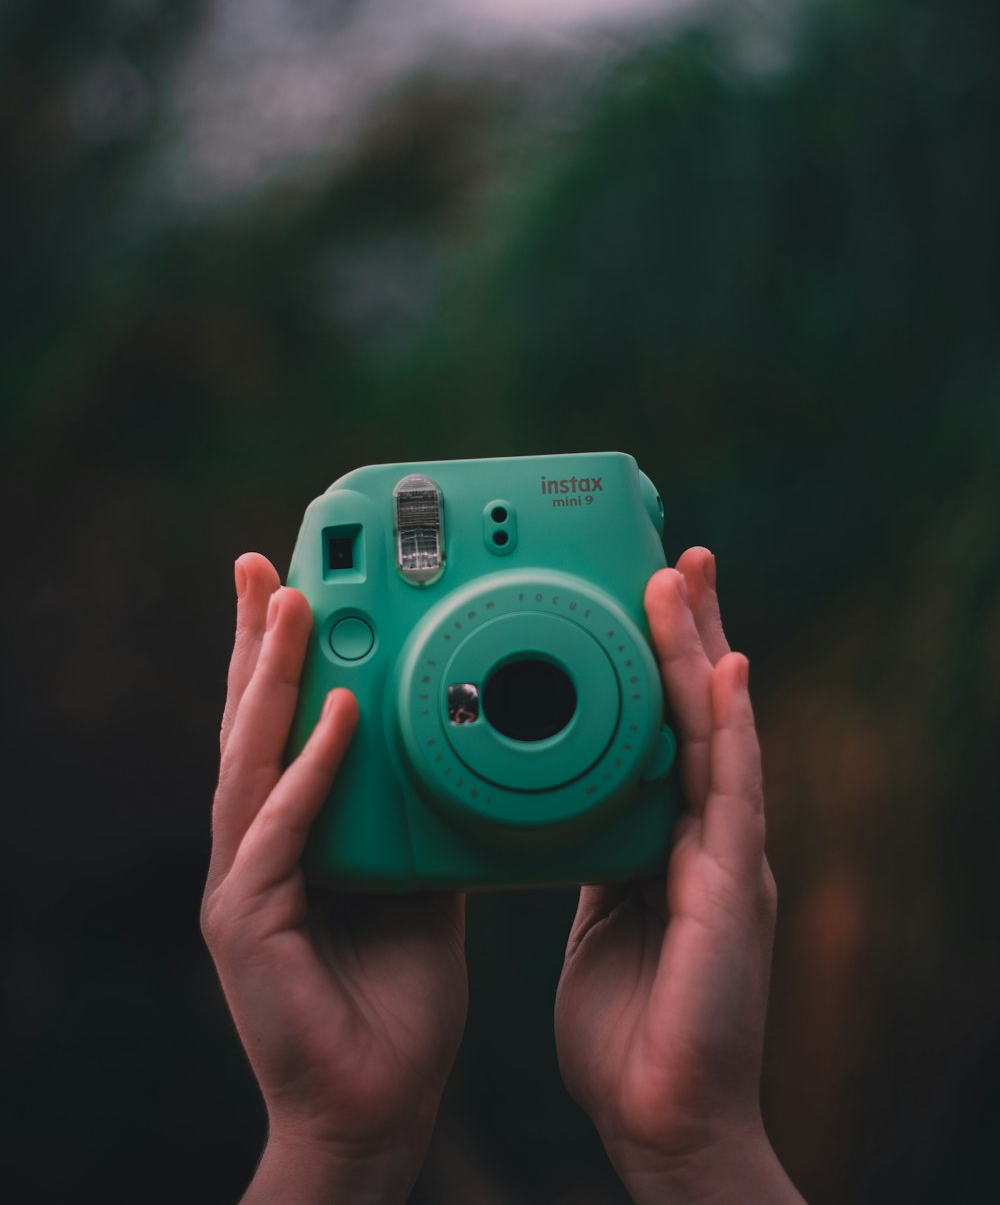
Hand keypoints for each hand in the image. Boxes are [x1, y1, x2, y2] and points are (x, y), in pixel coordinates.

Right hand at [201, 553, 467, 1204]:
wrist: (377, 1106)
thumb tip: (459, 745)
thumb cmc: (397, 996)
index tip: (298, 586)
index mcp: (291, 833)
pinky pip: (281, 832)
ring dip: (267, 680)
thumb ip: (421, 813)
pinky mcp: (248, 924)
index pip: (281, 727)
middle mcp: (255, 847)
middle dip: (253, 641)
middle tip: (261, 564)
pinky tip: (331, 718)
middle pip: (247, 725)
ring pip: (248, 760)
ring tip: (289, 605)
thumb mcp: (420, 881)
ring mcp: (242, 884)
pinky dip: (308, 771)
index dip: (282, 658)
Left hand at [554, 549, 802, 1204]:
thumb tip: (568, 807)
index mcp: (675, 843)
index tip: (647, 597)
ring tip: (683, 580)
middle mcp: (710, 839)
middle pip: (701, 715)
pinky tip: (725, 673)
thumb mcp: (602, 918)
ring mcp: (729, 860)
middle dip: (689, 633)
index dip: (663, 663)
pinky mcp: (731, 891)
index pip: (670, 732)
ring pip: (716, 735)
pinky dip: (728, 728)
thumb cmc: (630, 1029)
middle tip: (675, 556)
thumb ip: (598, 857)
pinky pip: (730, 794)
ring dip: (701, 653)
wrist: (663, 1122)